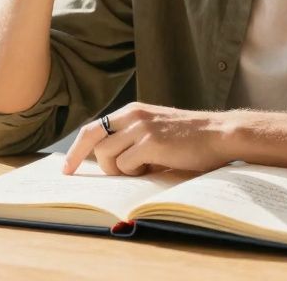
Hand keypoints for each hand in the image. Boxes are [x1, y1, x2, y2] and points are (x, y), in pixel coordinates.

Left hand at [62, 103, 232, 176]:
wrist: (219, 134)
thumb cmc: (191, 139)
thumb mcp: (156, 132)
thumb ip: (133, 142)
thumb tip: (110, 165)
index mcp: (133, 112)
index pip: (94, 127)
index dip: (77, 148)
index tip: (67, 167)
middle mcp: (133, 115)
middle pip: (92, 137)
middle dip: (78, 157)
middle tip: (72, 174)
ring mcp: (141, 128)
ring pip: (107, 154)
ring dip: (117, 170)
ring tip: (140, 171)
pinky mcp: (151, 142)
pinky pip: (126, 164)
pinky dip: (134, 173)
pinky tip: (153, 169)